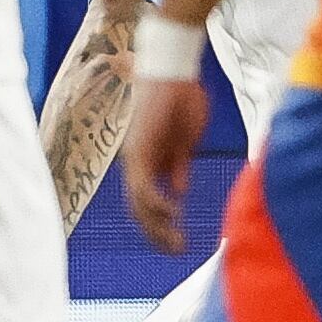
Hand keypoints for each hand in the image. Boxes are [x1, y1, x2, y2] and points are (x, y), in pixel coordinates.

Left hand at [120, 75, 209, 251]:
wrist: (173, 70)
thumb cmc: (181, 99)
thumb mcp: (185, 141)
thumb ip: (179, 165)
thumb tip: (180, 190)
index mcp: (149, 162)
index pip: (147, 203)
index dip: (160, 225)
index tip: (178, 241)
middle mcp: (138, 164)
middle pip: (140, 210)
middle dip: (158, 234)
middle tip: (177, 251)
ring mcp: (136, 158)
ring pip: (139, 204)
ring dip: (157, 227)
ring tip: (176, 243)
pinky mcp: (140, 150)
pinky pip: (144, 186)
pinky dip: (157, 204)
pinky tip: (173, 215)